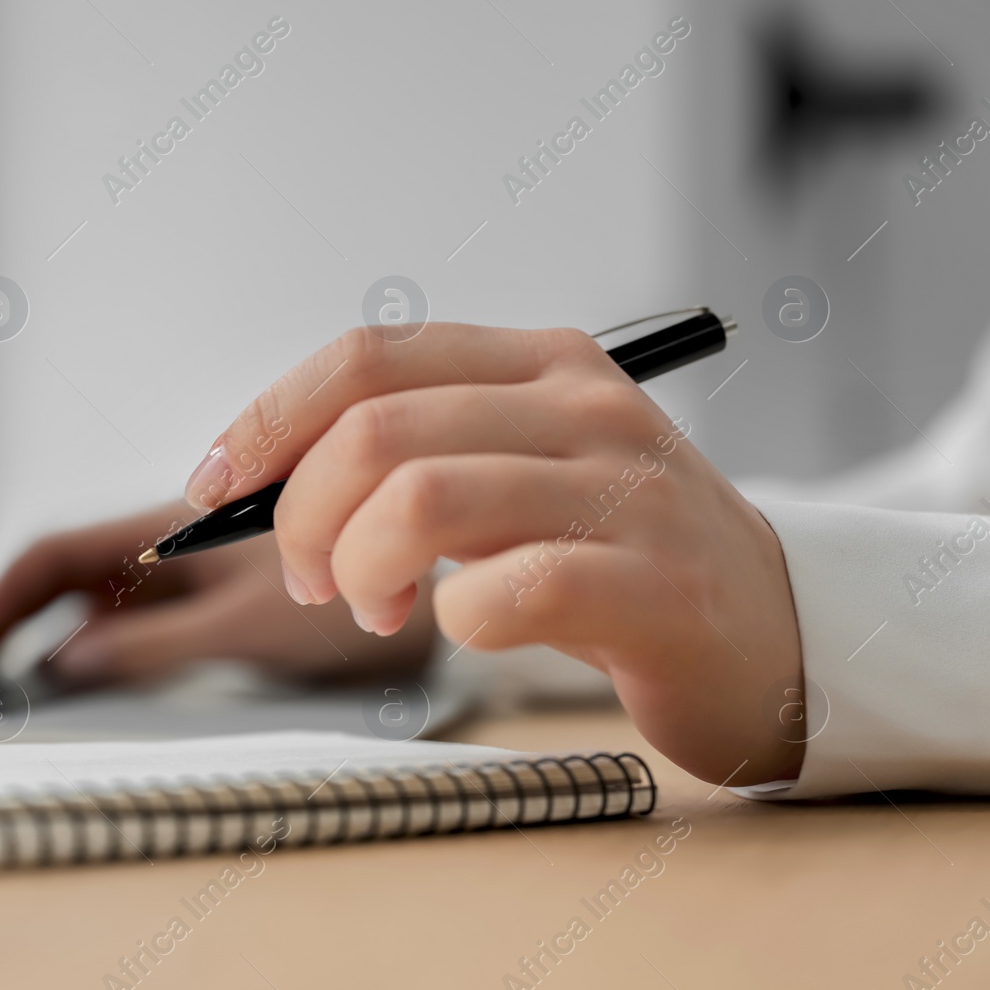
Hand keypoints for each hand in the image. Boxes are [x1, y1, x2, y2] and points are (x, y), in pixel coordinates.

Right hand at [0, 502, 436, 685]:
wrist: (447, 550)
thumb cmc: (365, 580)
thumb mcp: (247, 624)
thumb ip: (156, 642)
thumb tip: (67, 660)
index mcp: (172, 530)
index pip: (55, 561)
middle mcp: (181, 534)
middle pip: (72, 571)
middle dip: (12, 620)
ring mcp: (207, 556)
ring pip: (114, 588)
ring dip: (63, 628)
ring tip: (16, 680)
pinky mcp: (238, 578)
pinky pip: (156, 603)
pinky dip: (118, 635)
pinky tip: (107, 664)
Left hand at [185, 323, 804, 785]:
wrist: (774, 627)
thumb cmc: (614, 551)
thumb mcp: (517, 467)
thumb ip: (412, 452)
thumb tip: (258, 484)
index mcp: (538, 363)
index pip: (367, 358)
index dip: (268, 422)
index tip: (216, 487)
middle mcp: (582, 407)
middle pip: (375, 431)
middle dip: (301, 516)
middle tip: (312, 577)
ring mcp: (625, 490)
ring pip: (423, 497)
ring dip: (359, 567)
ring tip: (373, 607)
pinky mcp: (654, 584)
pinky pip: (504, 591)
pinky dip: (448, 622)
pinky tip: (459, 630)